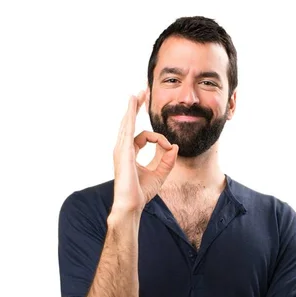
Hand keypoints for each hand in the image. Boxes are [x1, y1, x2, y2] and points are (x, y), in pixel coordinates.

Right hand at [112, 91, 178, 213]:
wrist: (132, 204)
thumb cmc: (142, 192)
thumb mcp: (160, 174)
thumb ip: (168, 160)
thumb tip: (174, 146)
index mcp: (130, 153)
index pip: (145, 137)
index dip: (159, 139)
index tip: (169, 147)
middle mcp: (124, 149)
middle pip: (130, 122)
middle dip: (136, 107)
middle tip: (142, 92)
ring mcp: (121, 149)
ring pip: (127, 123)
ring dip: (132, 107)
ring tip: (137, 94)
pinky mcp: (123, 151)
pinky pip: (128, 129)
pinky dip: (131, 115)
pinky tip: (133, 104)